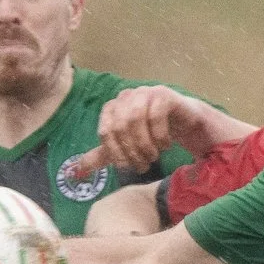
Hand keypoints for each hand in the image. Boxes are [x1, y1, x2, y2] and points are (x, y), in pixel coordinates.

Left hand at [71, 85, 232, 180]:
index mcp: (113, 107)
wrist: (187, 124)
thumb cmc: (154, 134)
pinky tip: (166, 145)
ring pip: (136, 119)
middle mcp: (127, 96)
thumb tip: (76, 170)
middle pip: (120, 126)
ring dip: (145, 144)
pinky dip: (160, 135)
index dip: (115, 152)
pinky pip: (156, 115)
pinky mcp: (165, 94)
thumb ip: (104, 156)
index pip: (105, 132)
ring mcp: (146, 92)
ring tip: (154, 156)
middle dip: (131, 151)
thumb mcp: (126, 148)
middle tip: (143, 165)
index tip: (127, 167)